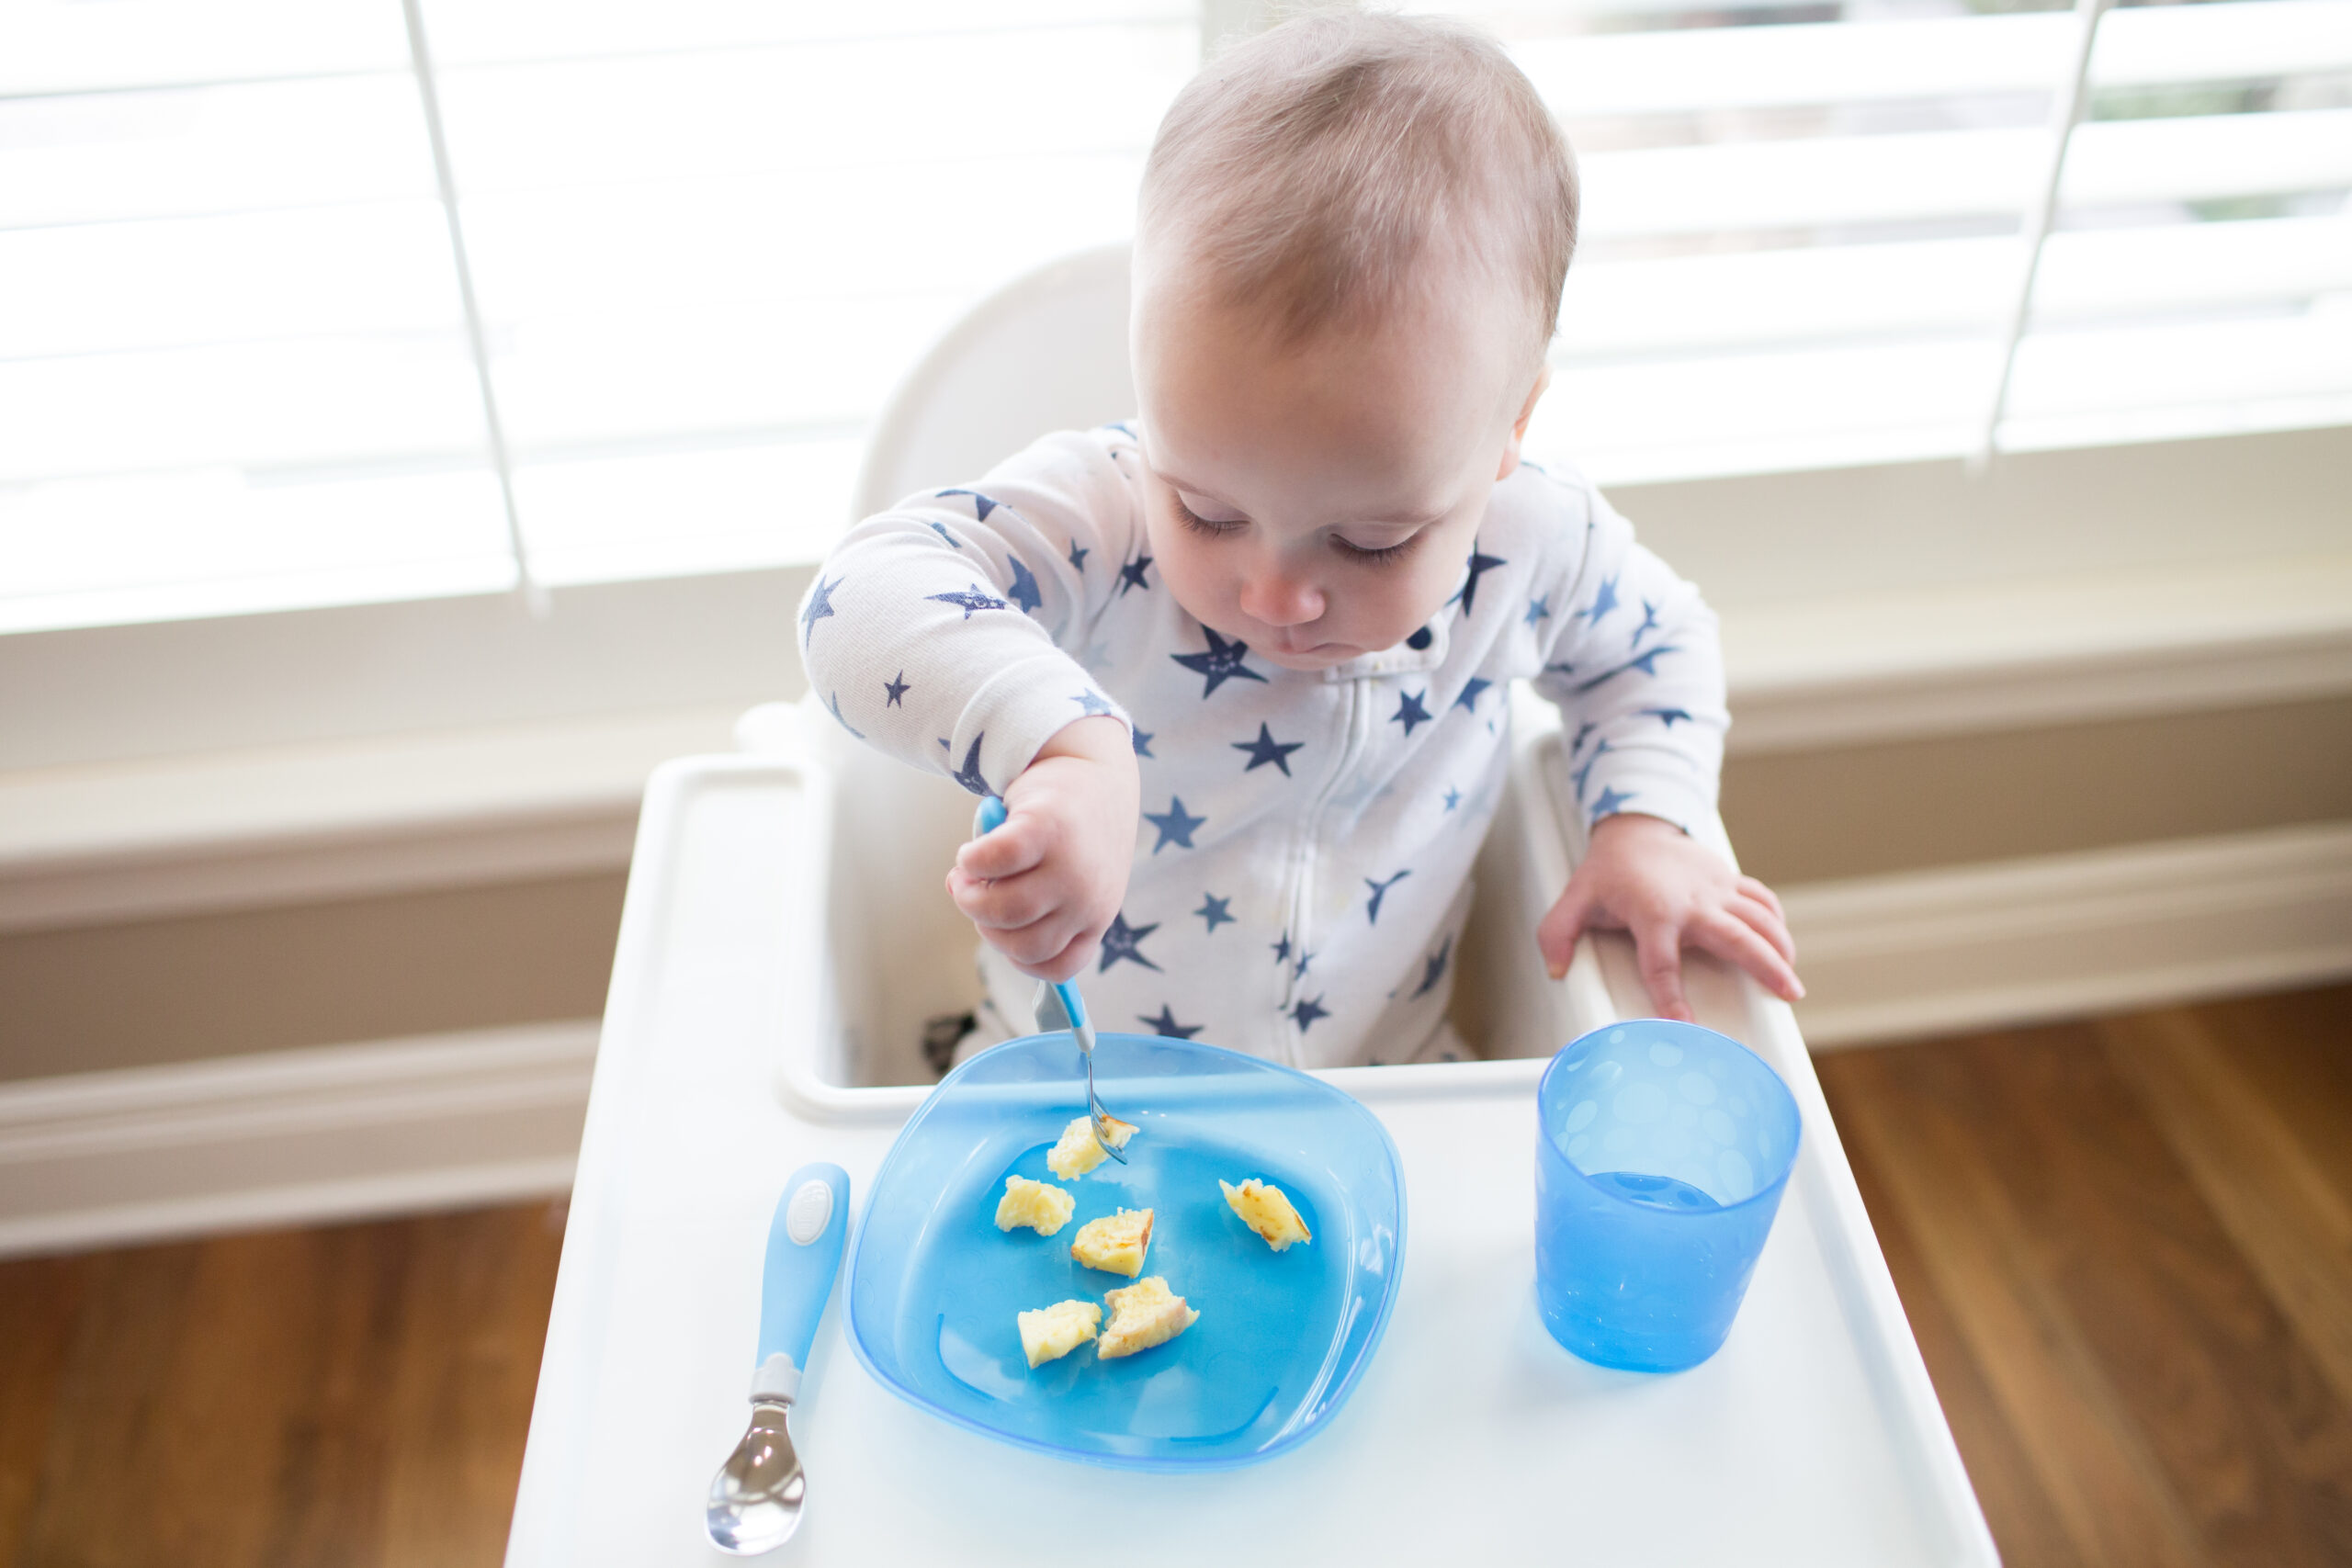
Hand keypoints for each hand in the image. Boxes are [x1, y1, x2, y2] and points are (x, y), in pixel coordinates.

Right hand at [947, 716, 1138, 981]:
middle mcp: (1089, 897)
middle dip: (985, 926)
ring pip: (1004, 910)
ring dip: (969, 896)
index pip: (1058, 966)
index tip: (1003, 931)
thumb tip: (957, 890)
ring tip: (965, 875)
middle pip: (1022, 945)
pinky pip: (994, 861)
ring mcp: (1070, 865)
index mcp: (1097, 916)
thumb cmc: (1072, 831)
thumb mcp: (1059, 873)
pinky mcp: (1046, 827)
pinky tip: (971, 851)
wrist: (1094, 764)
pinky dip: (971, 861)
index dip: (1018, 957)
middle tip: (974, 895)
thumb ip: (1017, 893)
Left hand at [1536, 812, 1802, 1021]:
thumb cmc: (1606, 873)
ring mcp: (1715, 888)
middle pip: (1736, 938)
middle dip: (1765, 967)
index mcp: (1653, 913)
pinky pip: (1761, 899)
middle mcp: (1692, 901)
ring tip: (1792, 983)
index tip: (1684, 1026)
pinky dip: (1776, 920)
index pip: (1661, 964)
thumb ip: (1557, 935)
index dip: (1671, 997)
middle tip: (1788, 995)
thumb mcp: (1574, 899)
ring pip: (1759, 917)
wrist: (1634, 828)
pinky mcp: (1728, 879)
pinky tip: (1782, 945)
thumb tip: (1557, 971)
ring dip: (1780, 947)